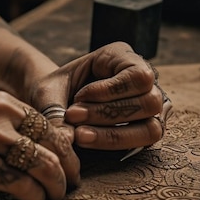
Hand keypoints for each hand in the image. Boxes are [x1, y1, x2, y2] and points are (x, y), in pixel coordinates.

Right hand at [0, 81, 80, 199]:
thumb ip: (1, 119)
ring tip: (55, 196)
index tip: (69, 162)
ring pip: (43, 169)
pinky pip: (18, 186)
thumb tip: (26, 140)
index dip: (67, 148)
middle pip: (55, 148)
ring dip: (55, 187)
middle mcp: (1, 121)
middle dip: (70, 170)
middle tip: (71, 183)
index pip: (52, 126)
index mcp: (3, 102)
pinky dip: (34, 196)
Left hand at [29, 42, 169, 150]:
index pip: (138, 76)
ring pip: (151, 128)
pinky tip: (88, 141)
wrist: (55, 102)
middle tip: (72, 117)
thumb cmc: (55, 90)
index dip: (111, 91)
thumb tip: (66, 139)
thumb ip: (54, 111)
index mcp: (122, 56)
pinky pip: (143, 143)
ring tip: (78, 135)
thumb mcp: (48, 93)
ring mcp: (151, 106)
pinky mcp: (146, 129)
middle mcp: (145, 79)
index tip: (79, 97)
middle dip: (107, 114)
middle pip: (149, 102)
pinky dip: (114, 144)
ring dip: (112, 134)